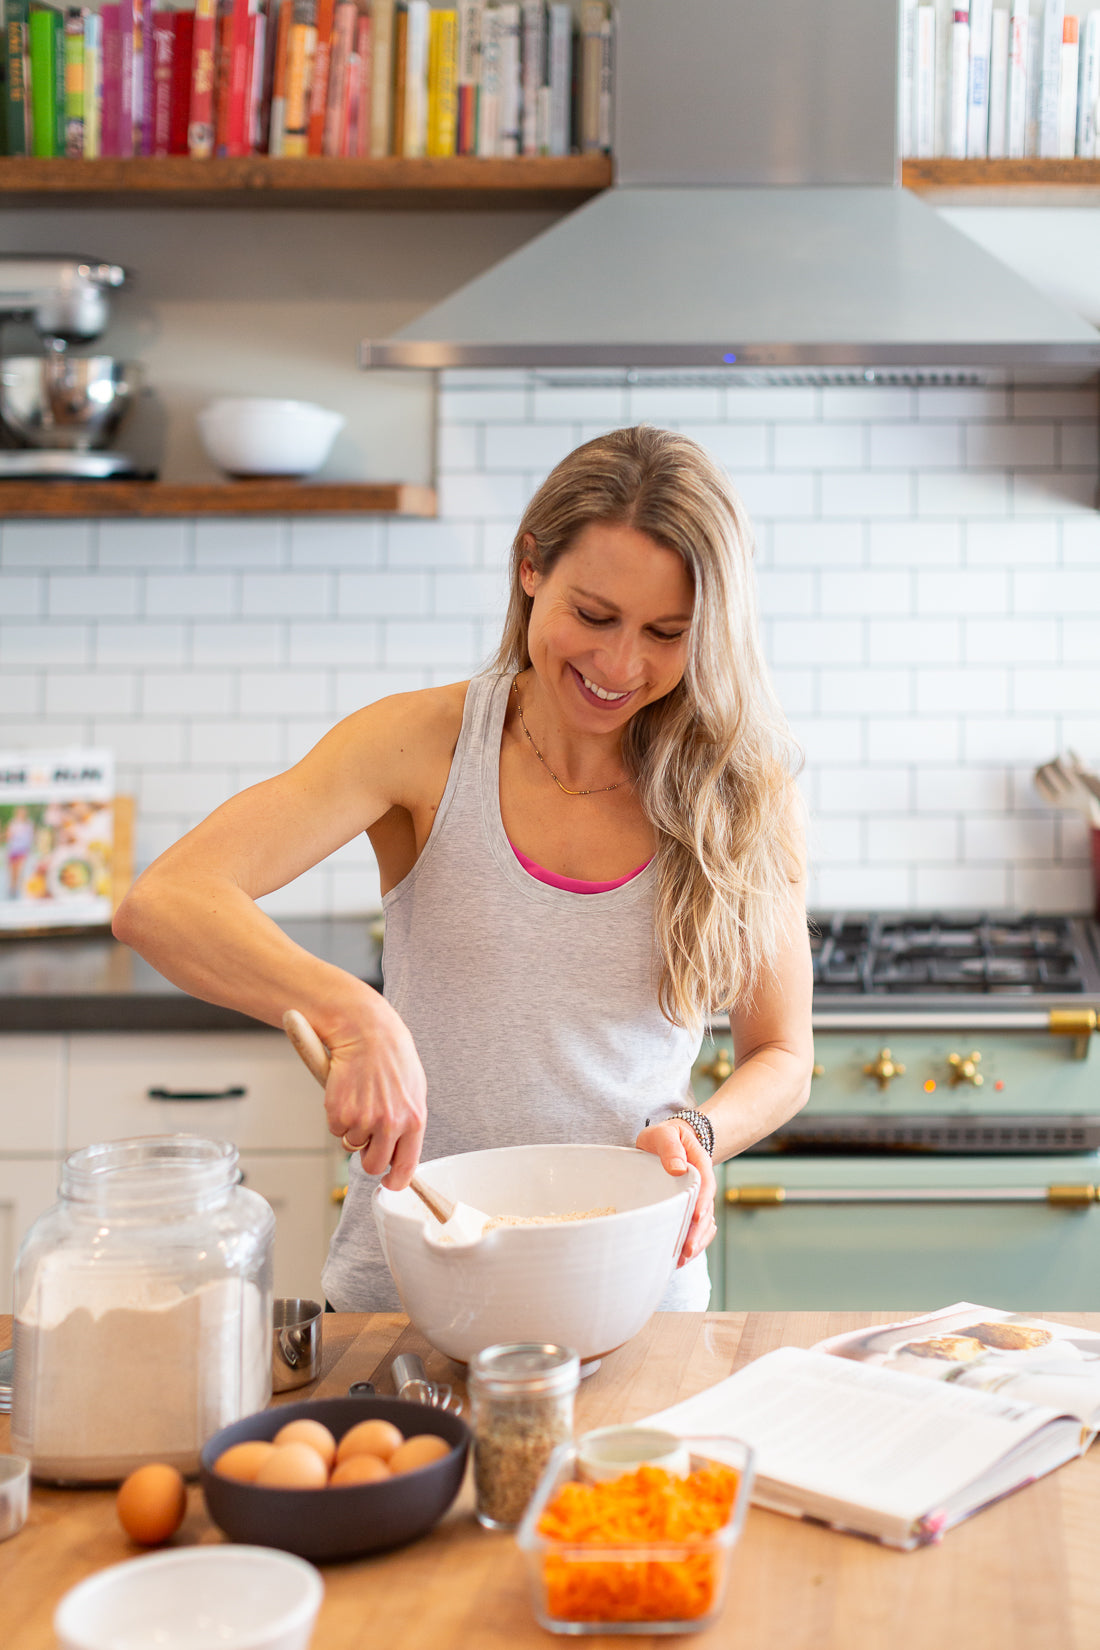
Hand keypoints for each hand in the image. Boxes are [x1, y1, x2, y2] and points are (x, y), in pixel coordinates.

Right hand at [321, 996, 426, 1189]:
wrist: (366, 1031)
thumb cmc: (391, 1058)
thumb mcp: (413, 1090)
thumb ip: (409, 1122)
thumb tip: (401, 1153)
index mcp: (414, 1119)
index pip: (405, 1167)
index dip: (394, 1181)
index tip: (389, 1183)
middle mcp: (390, 1124)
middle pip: (373, 1165)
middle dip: (368, 1156)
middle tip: (367, 1134)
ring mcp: (363, 1120)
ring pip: (352, 1146)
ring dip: (352, 1130)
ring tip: (360, 1100)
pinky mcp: (339, 1113)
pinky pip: (336, 1130)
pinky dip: (337, 1117)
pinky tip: (346, 1094)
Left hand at [634, 1118, 716, 1266]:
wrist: (667, 1143)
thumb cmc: (664, 1138)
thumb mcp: (664, 1134)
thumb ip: (671, 1147)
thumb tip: (678, 1168)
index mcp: (699, 1164)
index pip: (705, 1184)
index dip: (702, 1201)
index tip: (696, 1217)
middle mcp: (703, 1185)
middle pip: (707, 1211)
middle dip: (698, 1232)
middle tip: (687, 1249)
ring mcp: (698, 1200)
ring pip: (704, 1225)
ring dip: (696, 1243)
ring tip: (682, 1260)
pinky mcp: (690, 1211)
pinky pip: (697, 1230)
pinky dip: (693, 1244)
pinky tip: (680, 1258)